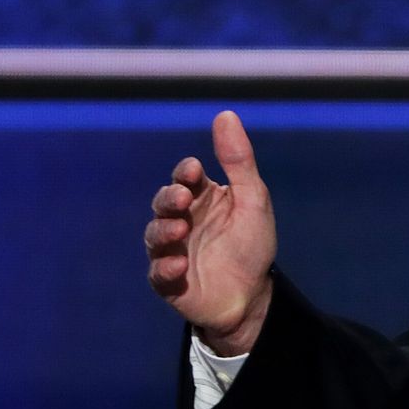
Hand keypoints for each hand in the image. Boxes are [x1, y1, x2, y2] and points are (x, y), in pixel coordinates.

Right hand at [144, 110, 276, 355]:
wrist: (252, 294)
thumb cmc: (251, 243)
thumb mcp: (253, 200)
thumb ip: (239, 161)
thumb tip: (225, 114)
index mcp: (202, 198)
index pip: (185, 177)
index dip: (186, 172)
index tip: (195, 171)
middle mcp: (182, 220)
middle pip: (164, 202)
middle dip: (169, 198)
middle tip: (183, 200)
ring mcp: (171, 250)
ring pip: (155, 235)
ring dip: (164, 231)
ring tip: (180, 230)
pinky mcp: (168, 280)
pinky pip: (158, 273)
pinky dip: (165, 268)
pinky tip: (180, 265)